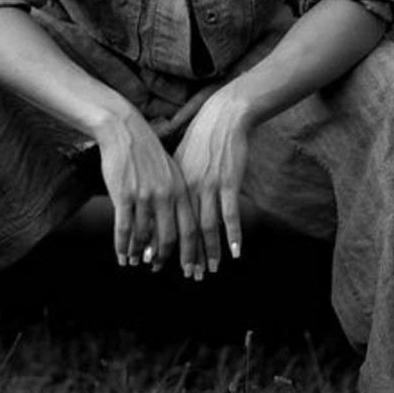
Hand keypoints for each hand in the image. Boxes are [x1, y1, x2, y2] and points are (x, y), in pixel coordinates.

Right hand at [94, 105, 197, 272]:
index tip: (190, 269)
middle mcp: (165, 195)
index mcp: (180, 190)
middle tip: (158, 270)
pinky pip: (124, 228)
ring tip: (136, 263)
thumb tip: (177, 222)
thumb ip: (175, 196)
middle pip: (169, 237)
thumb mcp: (169, 172)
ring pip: (144, 236)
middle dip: (165, 258)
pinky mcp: (124, 194)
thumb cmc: (147, 152)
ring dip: (140, 253)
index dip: (191, 252)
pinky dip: (122, 246)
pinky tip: (122, 256)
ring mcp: (144, 196)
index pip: (190, 229)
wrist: (124, 130)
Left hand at [172, 87, 251, 278]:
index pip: (166, 221)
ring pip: (207, 226)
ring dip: (210, 251)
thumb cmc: (203, 138)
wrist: (223, 117)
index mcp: (175, 185)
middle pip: (186, 229)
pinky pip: (230, 214)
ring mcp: (208, 186)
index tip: (158, 264)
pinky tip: (235, 252)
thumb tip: (168, 202)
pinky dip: (233, 235)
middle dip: (187, 255)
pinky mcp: (227, 182)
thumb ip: (175, 182)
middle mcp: (189, 188)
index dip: (163, 244)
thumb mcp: (180, 159)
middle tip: (189, 276)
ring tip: (211, 270)